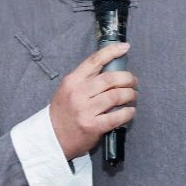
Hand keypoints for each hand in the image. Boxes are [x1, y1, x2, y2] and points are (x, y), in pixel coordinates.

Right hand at [49, 42, 137, 160]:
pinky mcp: (93, 126)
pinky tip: (130, 111)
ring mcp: (86, 110)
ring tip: (132, 96)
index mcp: (72, 81)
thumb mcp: (67, 89)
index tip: (125, 47)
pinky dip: (128, 112)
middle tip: (133, 81)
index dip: (112, 51)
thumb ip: (85, 79)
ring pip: (116, 96)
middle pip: (110, 79)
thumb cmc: (63, 111)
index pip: (94, 61)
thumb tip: (111, 68)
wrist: (52, 137)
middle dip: (128, 78)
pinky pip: (117, 116)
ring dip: (130, 94)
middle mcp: (78, 93)